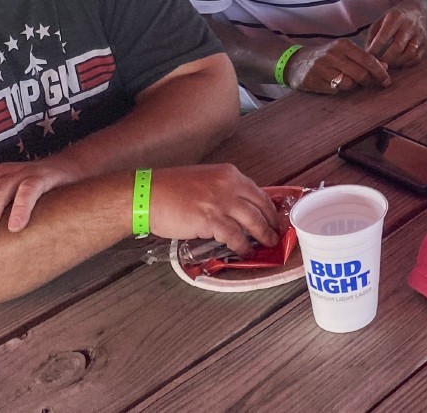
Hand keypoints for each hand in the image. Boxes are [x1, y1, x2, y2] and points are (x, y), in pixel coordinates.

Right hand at [148, 164, 279, 255]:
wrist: (148, 194)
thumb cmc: (170, 189)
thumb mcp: (204, 181)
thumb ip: (223, 190)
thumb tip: (238, 208)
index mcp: (229, 174)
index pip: (258, 192)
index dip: (270, 208)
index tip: (275, 218)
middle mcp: (230, 185)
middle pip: (261, 206)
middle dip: (272, 223)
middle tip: (277, 234)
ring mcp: (222, 202)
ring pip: (253, 222)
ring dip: (264, 236)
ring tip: (268, 245)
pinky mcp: (212, 220)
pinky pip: (235, 236)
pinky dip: (243, 246)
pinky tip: (246, 252)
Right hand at [286, 38, 391, 93]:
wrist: (295, 62)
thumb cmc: (326, 57)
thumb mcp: (344, 52)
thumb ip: (364, 58)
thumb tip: (386, 66)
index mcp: (343, 45)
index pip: (368, 59)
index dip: (380, 72)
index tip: (387, 81)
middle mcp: (333, 54)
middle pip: (360, 74)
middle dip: (367, 82)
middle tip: (367, 84)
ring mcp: (322, 67)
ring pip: (348, 84)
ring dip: (352, 86)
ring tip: (346, 81)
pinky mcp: (313, 80)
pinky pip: (334, 90)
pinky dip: (338, 90)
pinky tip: (333, 84)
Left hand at [365, 0, 426, 67]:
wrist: (418, 11)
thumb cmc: (394, 17)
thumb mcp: (380, 20)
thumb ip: (372, 37)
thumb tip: (368, 55)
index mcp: (396, 17)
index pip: (383, 37)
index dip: (374, 50)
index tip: (368, 57)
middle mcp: (410, 25)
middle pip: (397, 47)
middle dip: (386, 59)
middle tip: (379, 64)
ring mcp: (420, 35)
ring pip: (410, 54)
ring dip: (397, 62)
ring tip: (389, 63)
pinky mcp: (425, 43)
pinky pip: (416, 58)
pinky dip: (406, 63)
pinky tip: (399, 62)